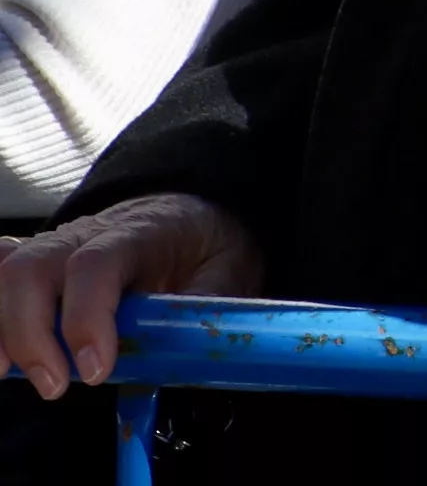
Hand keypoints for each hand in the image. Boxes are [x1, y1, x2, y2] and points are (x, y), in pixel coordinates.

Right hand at [0, 193, 262, 398]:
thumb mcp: (229, 271)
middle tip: (54, 385)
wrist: (191, 214)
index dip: (87, 318)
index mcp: (140, 232)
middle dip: (30, 333)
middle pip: (33, 268)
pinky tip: (1, 350)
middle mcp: (86, 234)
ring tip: (8, 374)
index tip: (93, 370)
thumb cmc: (204, 249)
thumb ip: (207, 307)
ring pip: (7, 271)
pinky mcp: (36, 265)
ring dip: (1, 327)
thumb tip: (193, 346)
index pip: (97, 264)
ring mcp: (54, 247)